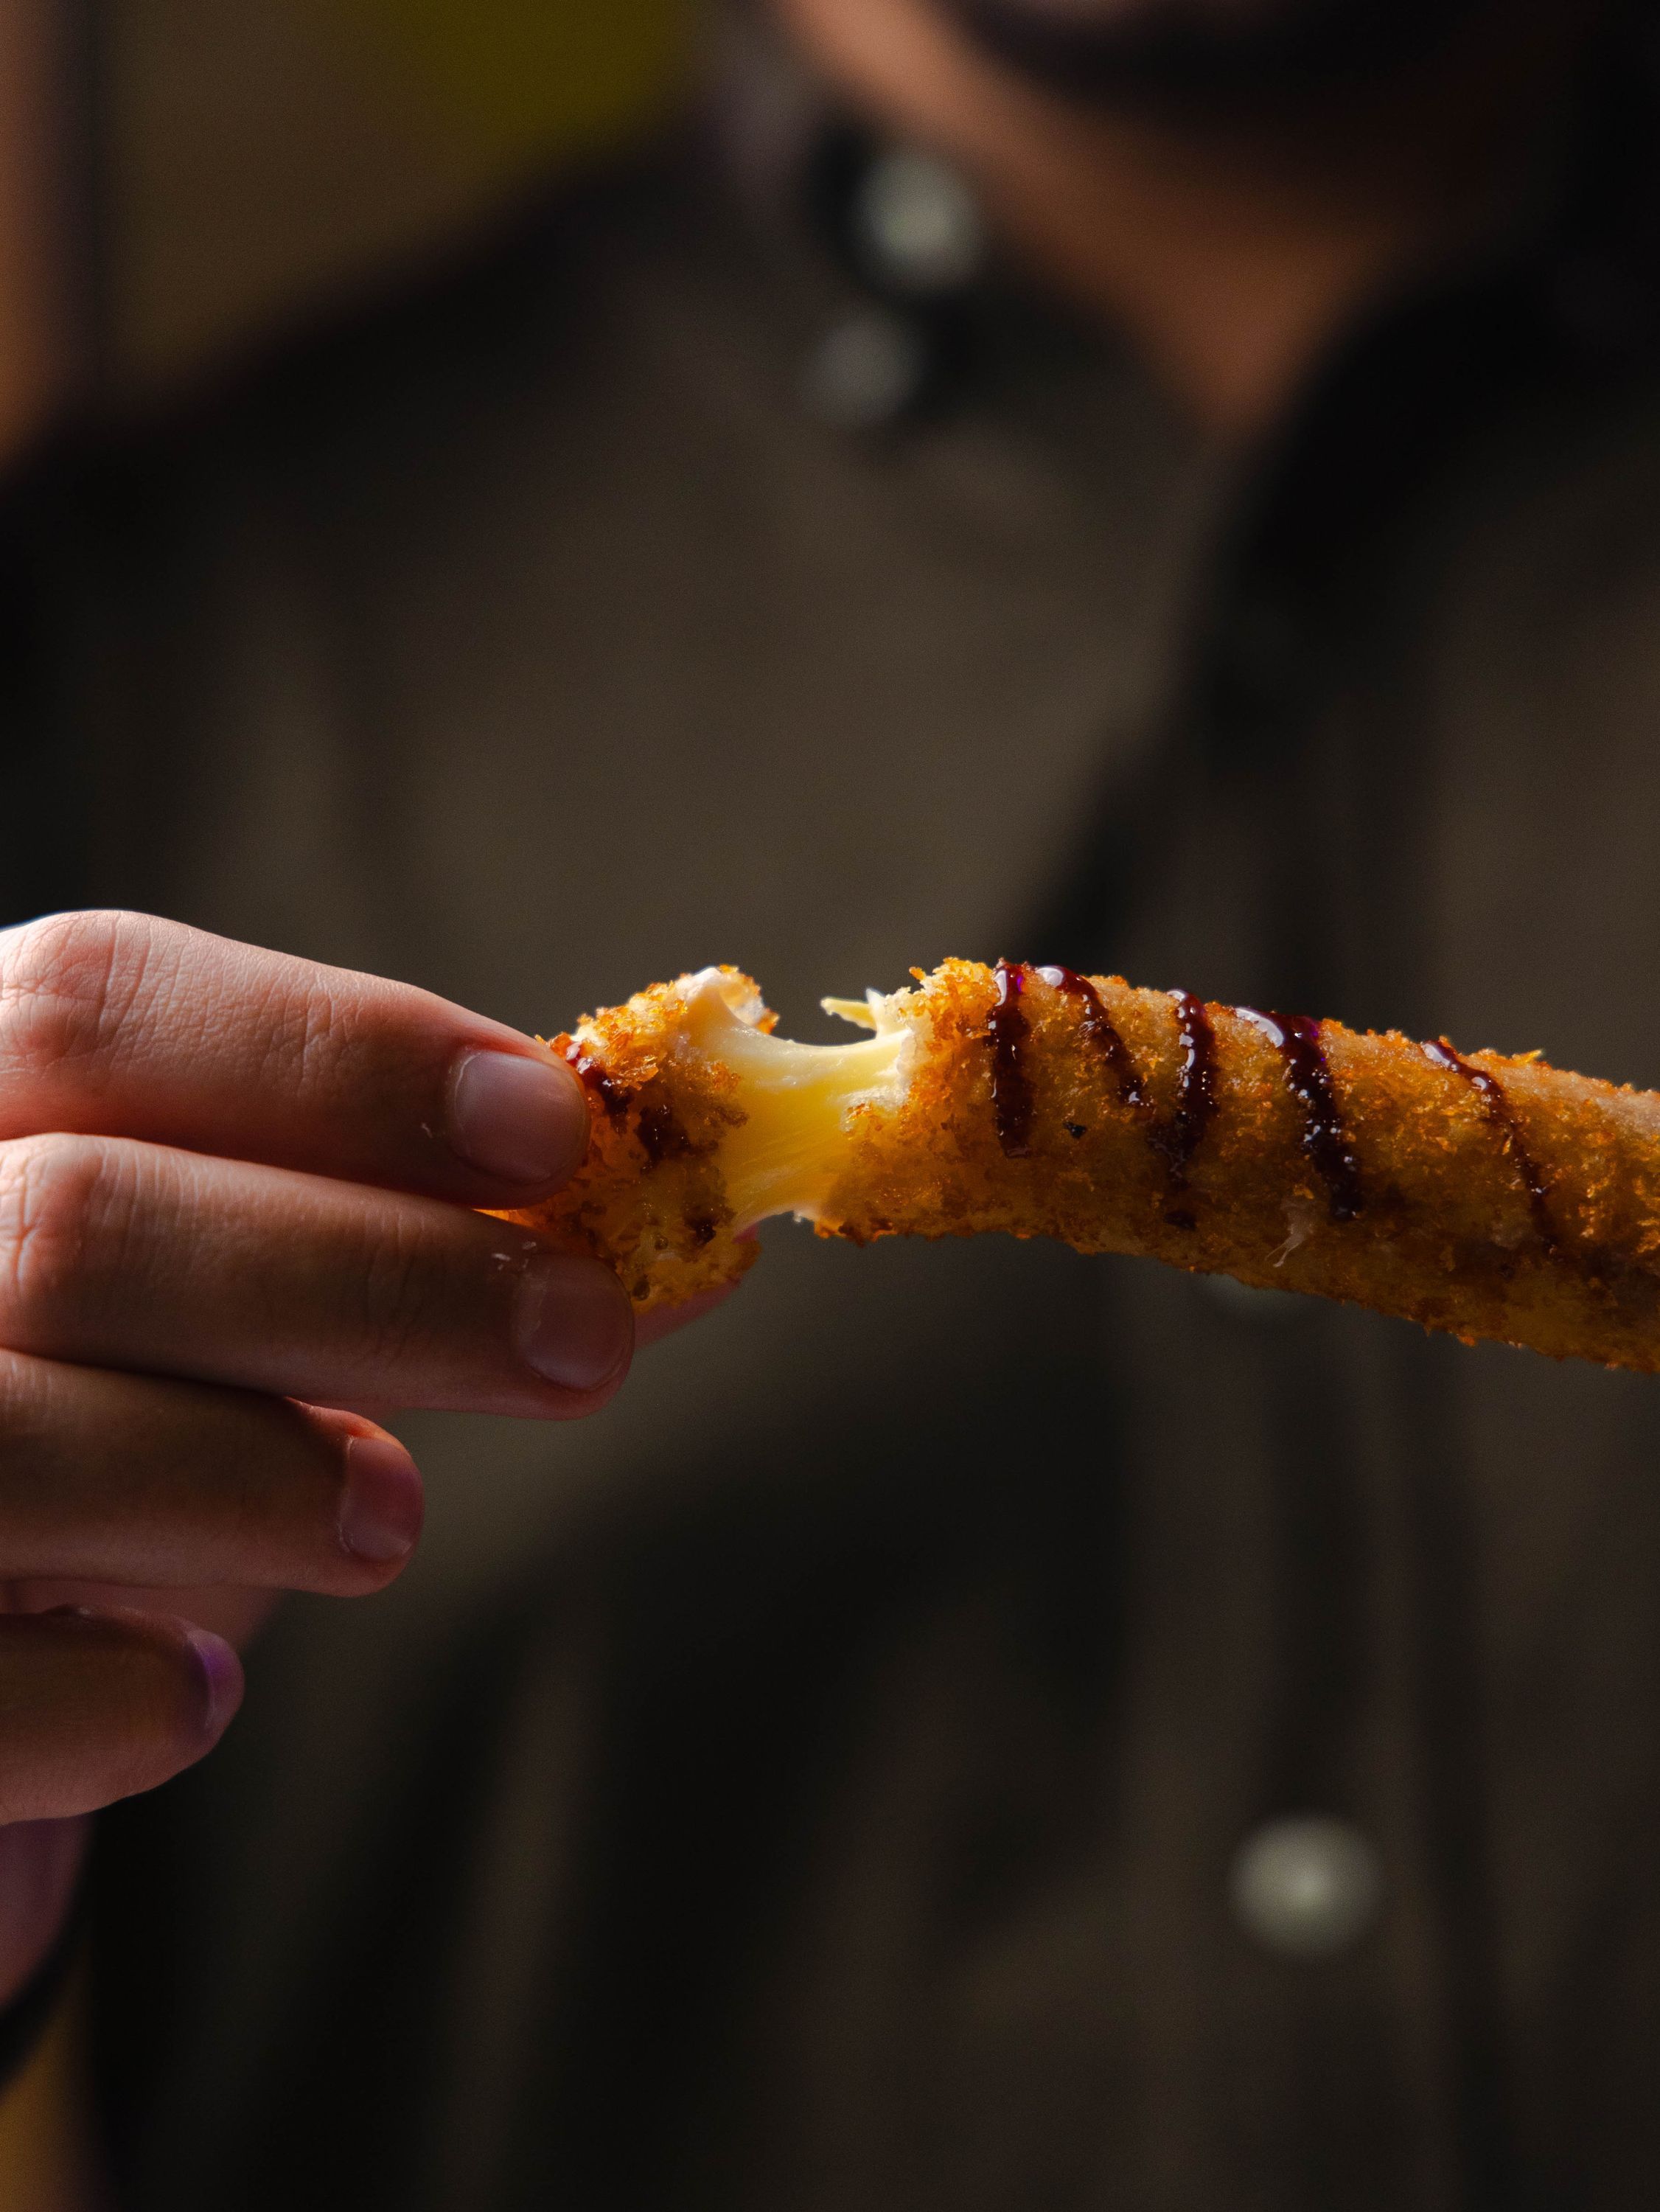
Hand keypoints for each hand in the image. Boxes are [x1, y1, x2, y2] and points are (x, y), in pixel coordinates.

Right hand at [0, 911, 690, 2001]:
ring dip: (262, 1481)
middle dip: (378, 1279)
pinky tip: (198, 1693)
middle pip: (83, 1222)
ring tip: (384, 1523)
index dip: (339, 1054)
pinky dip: (131, 1698)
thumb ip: (434, 1255)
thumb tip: (694, 1243)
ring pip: (24, 1444)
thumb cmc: (109, 1450)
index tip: (556, 1125)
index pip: (94, 1006)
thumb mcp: (248, 1316)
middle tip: (581, 1343)